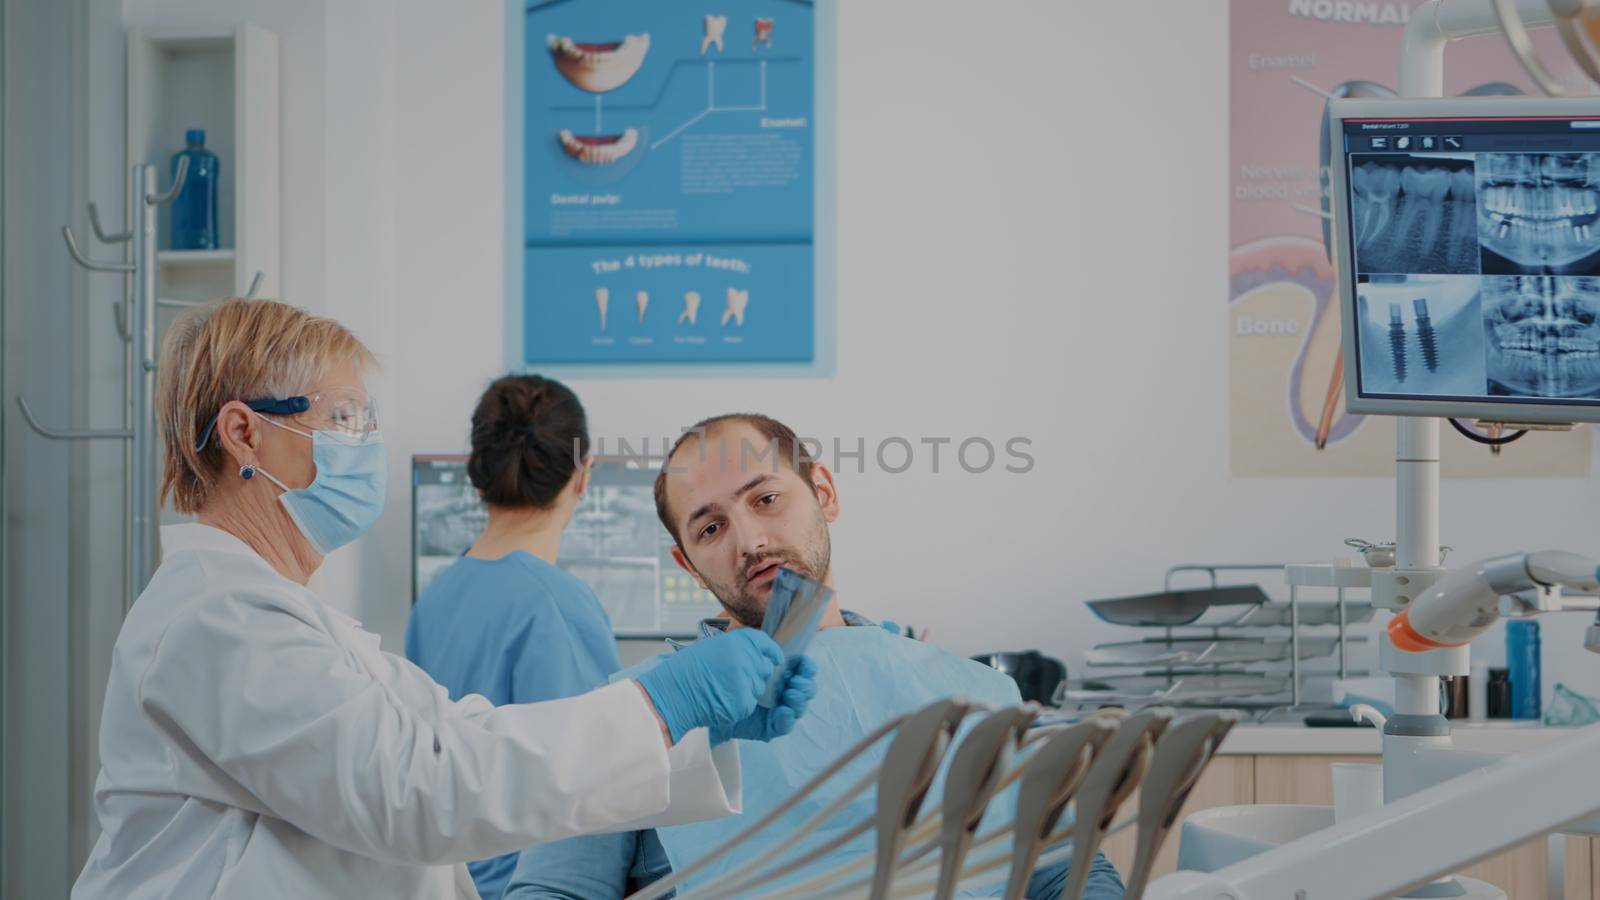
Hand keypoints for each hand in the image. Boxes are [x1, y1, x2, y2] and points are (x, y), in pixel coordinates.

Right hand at [634, 629, 782, 743]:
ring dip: (746, 690)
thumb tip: (755, 652)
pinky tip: (721, 700)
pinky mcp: (743, 702)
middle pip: (764, 668)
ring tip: (722, 690)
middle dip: (756, 674)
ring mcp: (745, 681)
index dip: (772, 652)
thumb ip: (736, 647)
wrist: (672, 693)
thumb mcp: (711, 647)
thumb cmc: (686, 670)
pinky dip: (739, 704)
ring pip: (757, 688)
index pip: (765, 644)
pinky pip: (749, 703)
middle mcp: (745, 658)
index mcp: (738, 641)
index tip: (775, 658)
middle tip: (735, 678)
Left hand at [712, 656, 818, 744]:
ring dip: (799, 700)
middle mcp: (783, 692)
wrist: (707, 696)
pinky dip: (788, 718)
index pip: (803, 670)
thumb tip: (780, 657)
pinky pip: (786, 726)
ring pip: (800, 708)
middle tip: (793, 682)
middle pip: (807, 690)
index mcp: (781, 673)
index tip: (802, 662)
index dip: (807, 667)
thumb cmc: (727, 672)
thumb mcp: (744, 649)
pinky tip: (783, 710)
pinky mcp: (770, 727)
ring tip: (788, 694)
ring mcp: (778, 710)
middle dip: (805, 685)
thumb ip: (764, 646)